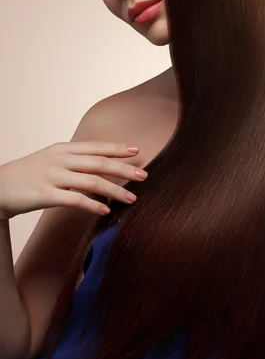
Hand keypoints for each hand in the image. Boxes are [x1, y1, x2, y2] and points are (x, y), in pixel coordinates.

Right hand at [0, 142, 147, 220]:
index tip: (136, 150)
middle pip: (98, 163)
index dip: (116, 148)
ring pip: (91, 182)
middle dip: (123, 169)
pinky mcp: (45, 194)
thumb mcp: (50, 160)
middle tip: (143, 176)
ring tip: (131, 198)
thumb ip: (73, 161)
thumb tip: (99, 166)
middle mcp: (59, 160)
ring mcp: (52, 176)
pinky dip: (93, 205)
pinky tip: (105, 210)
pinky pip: (74, 200)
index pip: (95, 147)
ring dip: (114, 190)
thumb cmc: (27, 175)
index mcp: (62, 149)